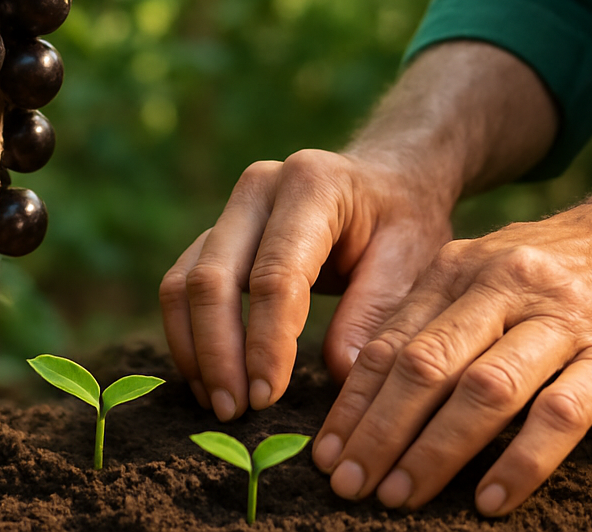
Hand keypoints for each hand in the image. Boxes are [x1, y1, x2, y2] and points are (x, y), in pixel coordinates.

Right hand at [159, 149, 453, 420]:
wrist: (386, 180)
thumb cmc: (402, 221)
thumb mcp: (410, 258)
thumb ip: (375, 311)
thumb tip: (338, 374)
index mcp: (311, 186)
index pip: (275, 273)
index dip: (265, 340)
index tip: (266, 397)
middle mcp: (259, 188)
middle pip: (213, 274)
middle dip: (217, 350)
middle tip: (232, 411)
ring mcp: (231, 207)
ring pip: (184, 280)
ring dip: (194, 347)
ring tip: (218, 404)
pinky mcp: (217, 233)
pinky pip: (181, 283)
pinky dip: (187, 334)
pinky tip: (207, 379)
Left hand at [313, 178, 591, 515]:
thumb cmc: (543, 263)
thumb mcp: (477, 267)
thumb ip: (429, 314)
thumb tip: (362, 381)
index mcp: (457, 267)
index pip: (392, 341)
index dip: (354, 401)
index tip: (326, 450)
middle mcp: (500, 287)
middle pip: (426, 365)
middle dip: (380, 430)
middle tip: (349, 483)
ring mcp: (558, 320)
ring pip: (484, 390)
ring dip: (436, 450)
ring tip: (400, 497)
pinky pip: (561, 413)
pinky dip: (521, 460)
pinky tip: (488, 499)